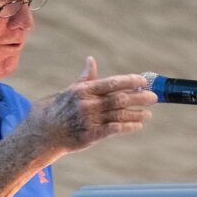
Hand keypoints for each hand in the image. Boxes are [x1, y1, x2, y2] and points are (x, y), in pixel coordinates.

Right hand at [26, 56, 157, 155]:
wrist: (41, 133)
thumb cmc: (56, 109)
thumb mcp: (69, 91)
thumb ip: (85, 79)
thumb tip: (91, 60)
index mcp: (84, 90)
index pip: (112, 83)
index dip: (129, 81)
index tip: (143, 81)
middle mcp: (88, 104)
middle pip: (119, 99)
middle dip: (139, 98)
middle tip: (154, 97)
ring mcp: (88, 120)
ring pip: (118, 116)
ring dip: (136, 114)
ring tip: (148, 113)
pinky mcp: (89, 136)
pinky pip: (112, 131)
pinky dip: (126, 127)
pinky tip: (138, 126)